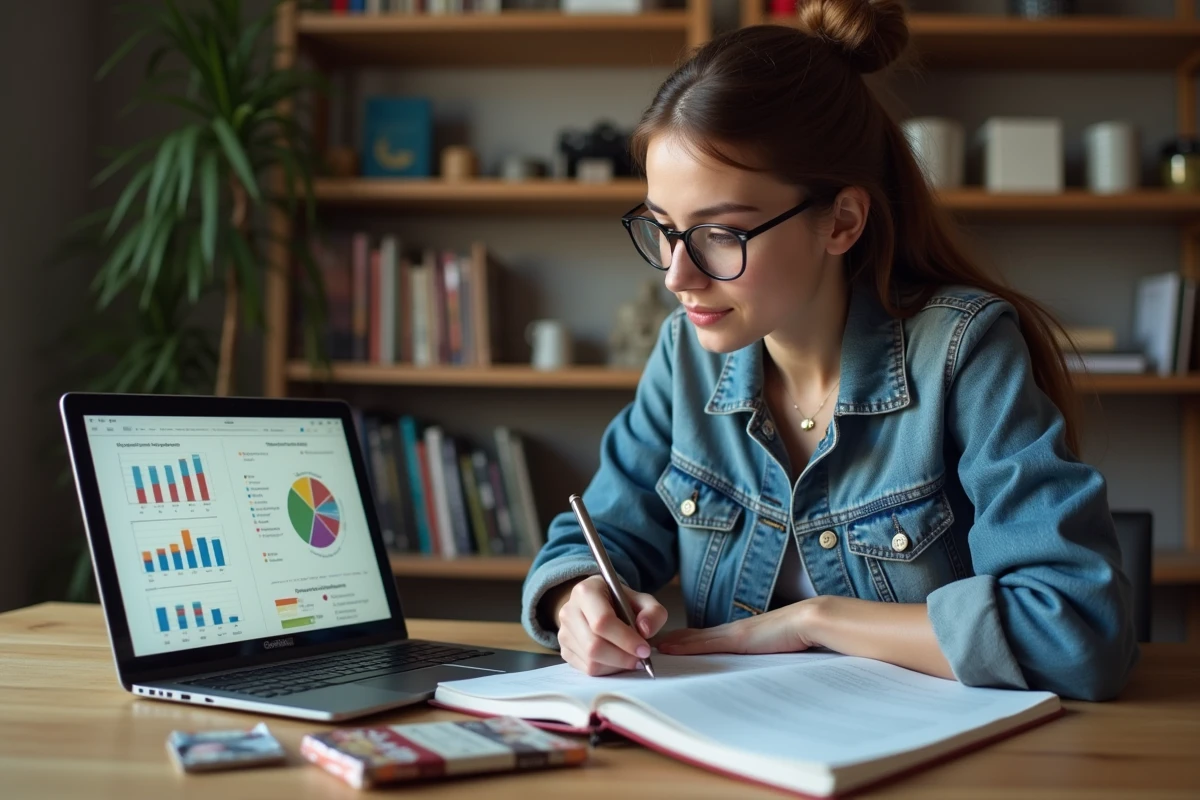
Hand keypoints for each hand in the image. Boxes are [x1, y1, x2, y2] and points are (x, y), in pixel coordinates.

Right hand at [555, 575, 668, 675]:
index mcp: (586, 591)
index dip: (625, 639)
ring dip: (616, 665)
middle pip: (594, 646)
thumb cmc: (621, 603)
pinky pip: (587, 669)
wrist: (598, 605)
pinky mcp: (564, 650)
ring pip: (591, 661)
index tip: (644, 649)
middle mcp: (569, 611)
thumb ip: (653, 612)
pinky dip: (607, 670)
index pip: (602, 621)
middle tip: (641, 659)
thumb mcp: (643, 600)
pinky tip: (617, 659)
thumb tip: (645, 630)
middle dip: (622, 657)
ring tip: (630, 657)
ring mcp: (564, 632)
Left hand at [657, 599, 821, 654]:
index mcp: (742, 635)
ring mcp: (732, 633)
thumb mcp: (776, 650)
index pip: (707, 639)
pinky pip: (702, 643)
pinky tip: (665, 649)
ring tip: (651, 648)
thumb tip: (759, 670)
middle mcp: (733, 631)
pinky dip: (682, 646)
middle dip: (673, 642)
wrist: (811, 621)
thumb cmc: (799, 636)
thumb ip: (763, 656)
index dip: (687, 641)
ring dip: (673, 644)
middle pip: (694, 637)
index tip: (667, 645)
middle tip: (649, 647)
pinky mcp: (734, 638)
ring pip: (693, 639)